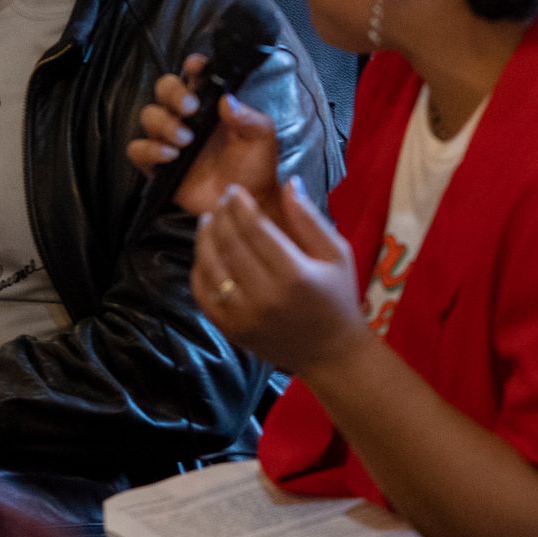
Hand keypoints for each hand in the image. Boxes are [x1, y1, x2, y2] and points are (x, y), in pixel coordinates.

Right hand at [128, 55, 281, 215]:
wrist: (248, 201)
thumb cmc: (256, 165)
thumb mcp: (261, 138)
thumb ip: (248, 117)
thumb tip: (226, 100)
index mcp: (210, 104)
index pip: (193, 76)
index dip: (191, 67)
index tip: (196, 67)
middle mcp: (186, 117)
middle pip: (163, 89)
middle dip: (173, 92)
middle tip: (190, 108)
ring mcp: (169, 140)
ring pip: (149, 116)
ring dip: (165, 123)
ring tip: (186, 139)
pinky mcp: (158, 165)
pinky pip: (138, 150)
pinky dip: (150, 149)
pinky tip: (171, 155)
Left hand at [192, 177, 368, 375]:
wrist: (332, 354)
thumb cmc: (338, 298)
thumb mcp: (337, 254)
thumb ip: (310, 218)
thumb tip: (288, 182)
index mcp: (295, 275)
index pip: (255, 229)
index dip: (240, 205)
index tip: (234, 190)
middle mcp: (266, 297)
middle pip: (230, 244)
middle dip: (221, 216)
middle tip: (221, 200)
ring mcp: (244, 316)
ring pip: (211, 267)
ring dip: (205, 238)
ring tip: (208, 220)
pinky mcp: (231, 330)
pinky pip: (204, 294)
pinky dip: (199, 270)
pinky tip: (205, 253)